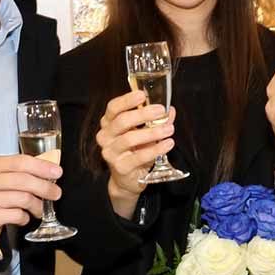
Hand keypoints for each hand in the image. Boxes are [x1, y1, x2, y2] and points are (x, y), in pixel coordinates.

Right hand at [0, 154, 62, 248]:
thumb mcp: (3, 179)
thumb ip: (22, 172)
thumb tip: (51, 170)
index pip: (20, 161)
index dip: (41, 166)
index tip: (57, 172)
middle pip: (23, 180)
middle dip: (45, 187)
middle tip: (56, 193)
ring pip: (23, 198)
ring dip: (37, 205)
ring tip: (39, 209)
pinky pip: (17, 215)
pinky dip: (25, 217)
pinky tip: (23, 217)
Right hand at [96, 90, 177, 218]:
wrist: (127, 179)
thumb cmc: (134, 150)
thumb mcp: (143, 132)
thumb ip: (155, 120)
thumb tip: (170, 110)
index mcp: (108, 123)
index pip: (113, 107)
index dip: (127, 100)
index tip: (142, 95)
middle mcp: (105, 137)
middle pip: (122, 121)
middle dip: (143, 114)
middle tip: (161, 111)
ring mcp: (110, 153)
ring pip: (129, 139)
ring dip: (152, 132)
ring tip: (169, 129)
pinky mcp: (120, 168)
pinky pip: (139, 157)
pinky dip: (156, 149)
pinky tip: (168, 144)